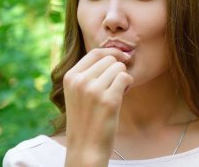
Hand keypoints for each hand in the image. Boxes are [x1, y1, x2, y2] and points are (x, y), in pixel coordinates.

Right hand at [63, 48, 132, 165]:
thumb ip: (88, 73)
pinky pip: (126, 77)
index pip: (95, 53)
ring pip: (119, 68)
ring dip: (123, 78)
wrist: (85, 146)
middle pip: (110, 59)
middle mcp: (80, 81)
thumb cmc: (85, 118)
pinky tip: (122, 95)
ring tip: (116, 92)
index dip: (112, 52)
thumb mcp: (77, 92)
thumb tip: (113, 53)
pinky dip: (129, 84)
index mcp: (70, 77)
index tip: (122, 57)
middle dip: (117, 70)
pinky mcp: (108, 100)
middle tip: (114, 86)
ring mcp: (93, 90)